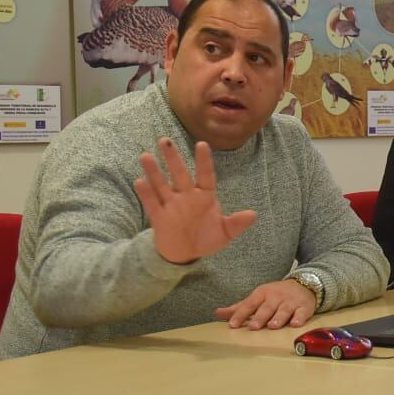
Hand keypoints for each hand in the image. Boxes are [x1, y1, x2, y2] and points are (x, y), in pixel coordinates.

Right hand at [133, 138, 256, 264]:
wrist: (186, 254)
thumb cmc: (207, 238)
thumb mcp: (225, 232)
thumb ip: (237, 223)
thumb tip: (253, 215)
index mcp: (205, 196)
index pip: (205, 175)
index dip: (204, 161)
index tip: (202, 144)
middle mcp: (186, 196)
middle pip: (179, 174)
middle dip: (173, 158)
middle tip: (165, 140)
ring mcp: (171, 205)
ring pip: (161, 184)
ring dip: (154, 171)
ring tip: (146, 156)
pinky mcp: (159, 217)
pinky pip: (152, 203)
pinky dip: (146, 193)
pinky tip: (140, 181)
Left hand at [215, 279, 317, 329]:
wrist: (304, 284)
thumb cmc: (276, 294)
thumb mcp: (257, 297)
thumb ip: (239, 307)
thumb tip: (217, 313)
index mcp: (262, 294)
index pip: (249, 304)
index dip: (241, 314)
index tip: (233, 324)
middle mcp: (276, 297)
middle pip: (267, 308)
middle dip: (260, 317)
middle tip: (254, 327)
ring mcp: (290, 302)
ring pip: (284, 310)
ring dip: (279, 318)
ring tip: (273, 326)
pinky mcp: (304, 307)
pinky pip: (302, 313)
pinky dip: (299, 318)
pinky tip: (295, 324)